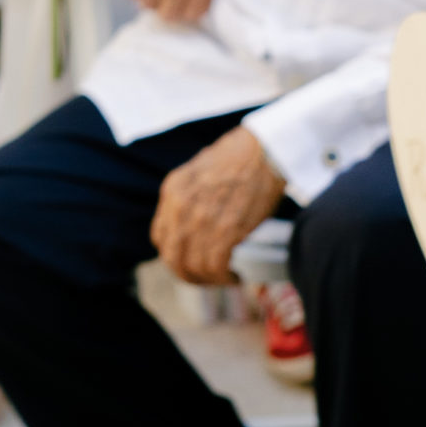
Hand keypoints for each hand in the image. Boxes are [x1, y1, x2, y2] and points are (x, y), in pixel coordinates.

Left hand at [151, 127, 281, 285]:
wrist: (265, 148)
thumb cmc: (240, 155)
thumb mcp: (198, 170)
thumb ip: (188, 195)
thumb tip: (191, 220)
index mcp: (172, 192)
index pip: (159, 238)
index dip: (173, 254)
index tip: (188, 259)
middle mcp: (180, 208)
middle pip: (172, 257)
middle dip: (186, 274)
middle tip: (204, 278)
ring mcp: (201, 220)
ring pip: (193, 266)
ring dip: (207, 279)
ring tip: (223, 279)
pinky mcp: (226, 230)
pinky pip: (215, 265)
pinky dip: (223, 276)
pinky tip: (234, 276)